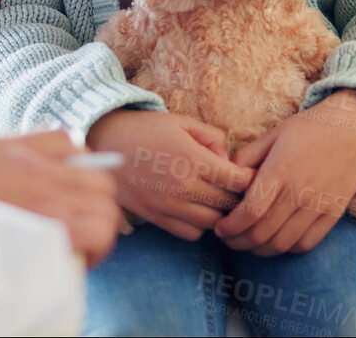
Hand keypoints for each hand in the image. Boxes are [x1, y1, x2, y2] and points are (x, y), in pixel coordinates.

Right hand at [0, 129, 124, 265]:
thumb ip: (8, 150)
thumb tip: (56, 152)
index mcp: (15, 150)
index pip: (75, 147)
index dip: (79, 171)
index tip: (70, 191)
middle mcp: (36, 172)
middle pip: (100, 182)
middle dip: (94, 202)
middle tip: (79, 223)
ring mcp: (45, 203)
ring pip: (106, 212)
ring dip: (98, 228)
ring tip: (78, 245)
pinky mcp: (51, 235)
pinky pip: (98, 236)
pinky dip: (94, 248)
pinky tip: (75, 257)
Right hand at [87, 110, 252, 240]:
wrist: (106, 143)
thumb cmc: (146, 129)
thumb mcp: (182, 122)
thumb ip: (212, 137)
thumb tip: (228, 160)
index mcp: (193, 159)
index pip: (238, 180)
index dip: (250, 180)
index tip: (248, 176)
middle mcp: (184, 186)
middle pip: (229, 204)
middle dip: (238, 197)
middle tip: (236, 190)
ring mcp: (169, 205)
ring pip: (213, 223)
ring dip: (219, 213)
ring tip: (216, 200)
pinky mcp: (156, 217)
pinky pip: (191, 233)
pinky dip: (199, 226)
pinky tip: (195, 210)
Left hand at [214, 90, 355, 254]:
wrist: (353, 128)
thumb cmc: (308, 129)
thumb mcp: (272, 135)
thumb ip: (246, 158)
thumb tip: (224, 180)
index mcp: (280, 171)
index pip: (250, 212)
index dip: (231, 226)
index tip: (219, 228)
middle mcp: (299, 192)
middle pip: (262, 233)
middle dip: (239, 242)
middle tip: (227, 239)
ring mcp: (319, 205)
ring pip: (282, 243)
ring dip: (260, 250)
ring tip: (248, 242)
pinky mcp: (333, 214)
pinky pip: (306, 243)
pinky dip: (287, 249)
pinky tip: (275, 241)